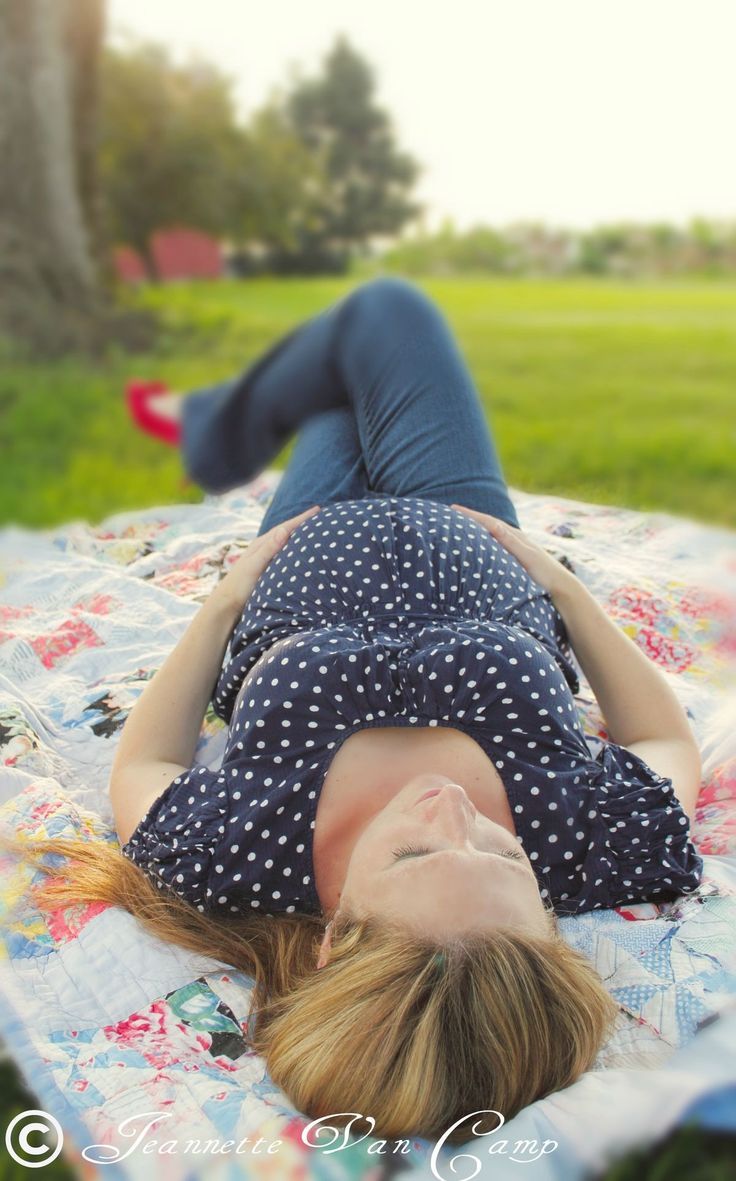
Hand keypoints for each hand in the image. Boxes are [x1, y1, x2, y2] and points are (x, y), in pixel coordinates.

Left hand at [213, 505, 321, 610]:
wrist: (226, 604)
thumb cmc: (239, 585)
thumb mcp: (254, 566)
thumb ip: (268, 549)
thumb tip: (284, 530)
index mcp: (261, 544)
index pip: (285, 528)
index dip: (302, 519)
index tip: (318, 510)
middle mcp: (264, 549)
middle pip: (286, 532)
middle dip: (302, 524)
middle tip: (320, 516)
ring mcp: (265, 559)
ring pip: (285, 543)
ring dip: (298, 536)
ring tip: (313, 531)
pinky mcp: (266, 570)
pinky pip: (284, 554)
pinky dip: (294, 550)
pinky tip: (300, 553)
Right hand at [450, 504, 575, 597]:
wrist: (562, 587)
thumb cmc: (545, 573)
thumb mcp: (527, 557)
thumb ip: (510, 541)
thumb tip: (493, 524)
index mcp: (516, 537)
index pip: (489, 522)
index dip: (471, 515)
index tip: (453, 508)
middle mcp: (516, 539)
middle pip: (489, 525)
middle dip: (471, 518)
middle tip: (452, 513)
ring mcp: (517, 548)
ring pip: (493, 534)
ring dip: (478, 528)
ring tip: (462, 525)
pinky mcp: (518, 558)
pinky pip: (497, 544)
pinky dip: (486, 540)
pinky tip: (481, 544)